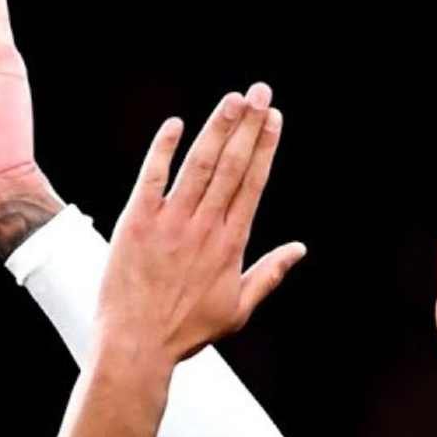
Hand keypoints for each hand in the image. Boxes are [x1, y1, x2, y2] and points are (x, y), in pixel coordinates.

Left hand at [97, 84, 305, 366]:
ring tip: (232, 98)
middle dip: (248, 124)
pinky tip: (175, 124)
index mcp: (231, 243)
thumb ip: (269, 274)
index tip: (274, 117)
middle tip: (260, 91)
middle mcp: (204, 226)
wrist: (137, 345)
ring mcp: (170, 222)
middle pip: (232, 165)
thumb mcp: (238, 309)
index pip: (253, 183)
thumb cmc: (186, 331)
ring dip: (217, 128)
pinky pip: (152, 177)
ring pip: (199, 164)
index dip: (264, 147)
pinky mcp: (136, 222)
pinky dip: (163, 149)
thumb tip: (300, 249)